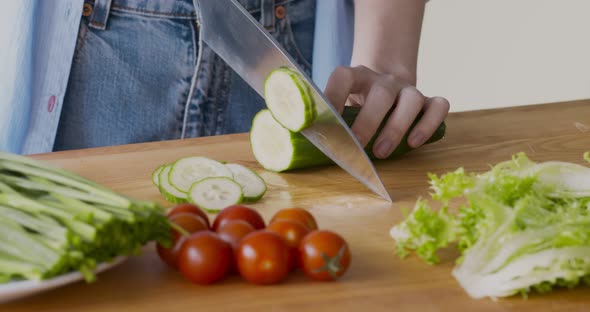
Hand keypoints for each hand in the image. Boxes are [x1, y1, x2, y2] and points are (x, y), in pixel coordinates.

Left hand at [324, 65, 449, 158]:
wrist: (387, 86)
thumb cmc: (358, 105)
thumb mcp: (342, 106)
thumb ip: (328, 118)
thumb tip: (300, 139)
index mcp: (357, 76)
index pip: (343, 76)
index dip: (332, 95)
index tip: (324, 121)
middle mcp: (384, 80)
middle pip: (381, 94)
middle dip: (369, 122)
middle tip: (357, 145)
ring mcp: (408, 89)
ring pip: (412, 99)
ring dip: (397, 127)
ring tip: (382, 152)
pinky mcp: (428, 100)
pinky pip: (438, 106)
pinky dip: (428, 124)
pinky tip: (415, 142)